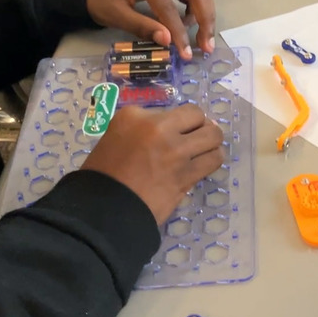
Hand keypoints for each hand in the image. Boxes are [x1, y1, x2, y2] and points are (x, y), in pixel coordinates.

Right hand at [81, 104, 224, 223]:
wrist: (106, 207)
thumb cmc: (104, 171)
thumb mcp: (117, 133)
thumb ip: (144, 124)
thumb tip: (169, 127)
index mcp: (138, 117)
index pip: (178, 109)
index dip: (184, 118)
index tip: (182, 126)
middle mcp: (160, 130)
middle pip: (200, 118)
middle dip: (203, 125)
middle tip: (198, 134)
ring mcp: (176, 154)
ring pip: (214, 140)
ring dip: (211, 143)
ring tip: (204, 149)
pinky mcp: (186, 177)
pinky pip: (211, 162)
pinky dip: (210, 160)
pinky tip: (203, 163)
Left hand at [86, 0, 214, 59]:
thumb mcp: (115, 16)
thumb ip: (142, 27)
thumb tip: (167, 42)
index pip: (168, 6)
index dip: (179, 32)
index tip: (186, 54)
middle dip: (205, 18)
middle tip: (206, 45)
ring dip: (205, 13)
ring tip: (201, 38)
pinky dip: (196, 7)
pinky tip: (187, 23)